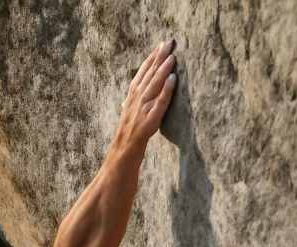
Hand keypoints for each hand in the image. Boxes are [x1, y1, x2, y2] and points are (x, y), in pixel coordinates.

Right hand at [111, 40, 177, 154]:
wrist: (122, 152)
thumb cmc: (127, 135)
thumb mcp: (128, 113)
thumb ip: (133, 101)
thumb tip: (134, 91)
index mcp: (131, 97)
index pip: (141, 74)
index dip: (150, 59)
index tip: (159, 46)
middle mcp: (136, 100)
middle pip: (149, 75)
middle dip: (158, 58)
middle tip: (168, 43)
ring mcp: (143, 109)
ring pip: (154, 85)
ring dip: (163, 70)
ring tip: (172, 57)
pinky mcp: (150, 120)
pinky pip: (160, 103)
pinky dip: (166, 90)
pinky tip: (173, 79)